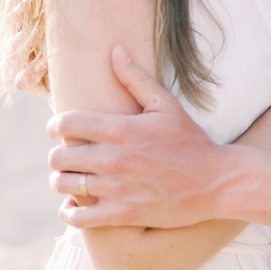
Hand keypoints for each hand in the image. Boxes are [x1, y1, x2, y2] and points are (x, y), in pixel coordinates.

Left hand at [48, 45, 239, 228]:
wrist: (214, 181)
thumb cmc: (190, 140)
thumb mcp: (166, 105)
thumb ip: (136, 78)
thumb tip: (115, 51)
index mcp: (121, 129)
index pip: (66, 124)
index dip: (55, 125)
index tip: (59, 128)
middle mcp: (113, 159)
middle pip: (59, 157)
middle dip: (59, 153)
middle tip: (68, 153)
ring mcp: (116, 189)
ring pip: (64, 185)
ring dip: (63, 180)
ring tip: (72, 176)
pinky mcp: (121, 215)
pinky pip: (78, 218)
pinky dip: (70, 212)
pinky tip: (75, 205)